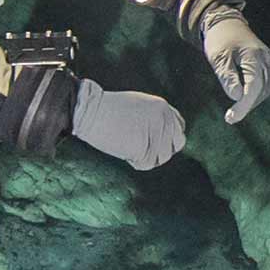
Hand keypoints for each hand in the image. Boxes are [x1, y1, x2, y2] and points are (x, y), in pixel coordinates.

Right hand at [70, 78, 184, 170]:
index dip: (168, 138)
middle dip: (161, 149)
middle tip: (143, 149)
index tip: (156, 143)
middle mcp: (165, 119)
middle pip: (177, 144)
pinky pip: (147, 163)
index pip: (179, 127)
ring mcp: (157, 133)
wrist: (91, 111)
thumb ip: (154, 118)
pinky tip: (124, 150)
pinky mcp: (147, 146)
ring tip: (128, 145)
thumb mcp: (138, 106)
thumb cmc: (107, 110)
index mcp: (163, 107)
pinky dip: (135, 161)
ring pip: (162, 157)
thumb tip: (162, 137)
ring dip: (146, 156)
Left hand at [202, 13, 269, 124]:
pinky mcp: (267, 63)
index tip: (231, 117)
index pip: (253, 85)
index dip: (244, 104)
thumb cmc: (219, 40)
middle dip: (247, 105)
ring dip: (252, 101)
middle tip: (230, 117)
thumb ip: (227, 77)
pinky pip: (265, 83)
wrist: (226, 23)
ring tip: (235, 110)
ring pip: (266, 88)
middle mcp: (265, 58)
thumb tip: (237, 96)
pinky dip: (255, 93)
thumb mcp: (218, 58)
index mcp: (253, 55)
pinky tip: (243, 99)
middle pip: (262, 89)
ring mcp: (269, 60)